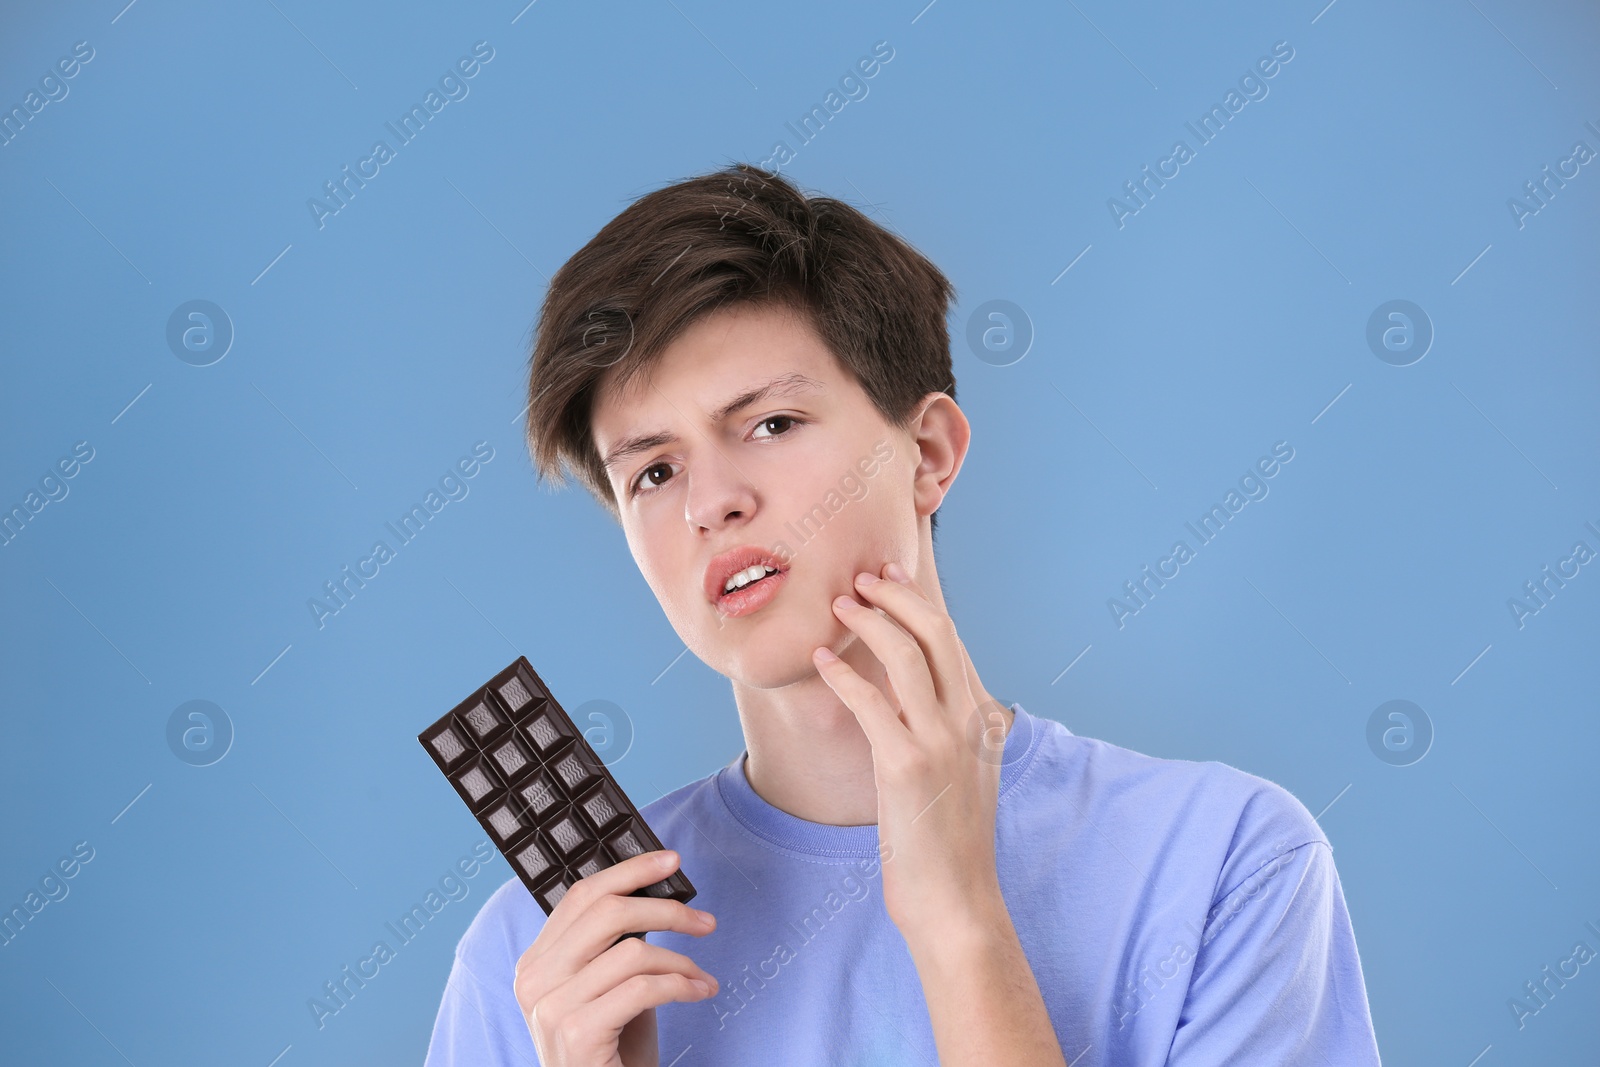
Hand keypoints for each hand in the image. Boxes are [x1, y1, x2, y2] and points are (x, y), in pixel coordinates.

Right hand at [514, 850, 719, 1065]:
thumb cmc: (611, 1049)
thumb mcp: (608, 987)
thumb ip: (613, 945)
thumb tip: (654, 892)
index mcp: (536, 962)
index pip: (581, 896)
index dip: (629, 871)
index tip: (670, 861)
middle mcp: (533, 980)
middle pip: (607, 913)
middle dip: (666, 911)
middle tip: (705, 923)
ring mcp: (550, 1008)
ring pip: (632, 952)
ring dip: (681, 963)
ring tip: (702, 979)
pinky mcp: (576, 1033)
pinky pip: (643, 988)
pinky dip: (682, 986)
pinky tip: (700, 992)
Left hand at [811, 561, 1010, 936]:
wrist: (956, 900)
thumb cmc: (948, 842)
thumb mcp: (964, 774)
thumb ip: (952, 731)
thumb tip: (924, 698)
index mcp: (983, 720)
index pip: (952, 642)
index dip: (919, 602)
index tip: (890, 579)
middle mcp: (968, 722)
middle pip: (936, 633)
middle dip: (896, 596)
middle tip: (862, 577)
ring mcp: (941, 742)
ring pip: (906, 656)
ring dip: (869, 622)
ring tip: (839, 605)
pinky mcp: (907, 766)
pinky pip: (870, 702)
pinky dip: (842, 674)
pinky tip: (820, 661)